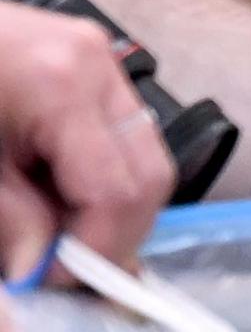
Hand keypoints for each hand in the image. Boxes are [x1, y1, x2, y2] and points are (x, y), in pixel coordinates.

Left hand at [0, 3, 170, 287]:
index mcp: (62, 86)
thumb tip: (41, 267)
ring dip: (109, 203)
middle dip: (116, 232)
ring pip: (145, 152)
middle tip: (61, 264)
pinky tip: (54, 186)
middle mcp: (99, 64)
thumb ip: (10, 218)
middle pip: (151, 172)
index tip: (51, 279)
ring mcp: (100, 57)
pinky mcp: (91, 58)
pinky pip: (121, 129)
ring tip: (51, 223)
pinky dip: (98, 170)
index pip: (118, 190)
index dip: (95, 249)